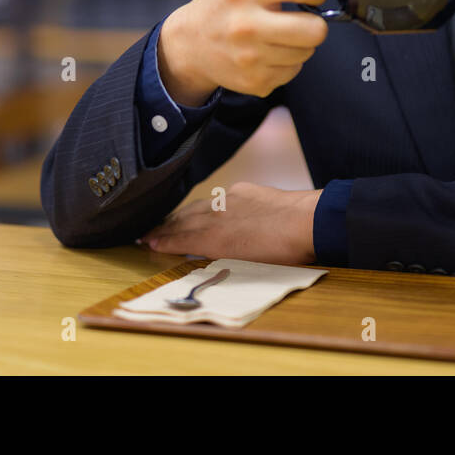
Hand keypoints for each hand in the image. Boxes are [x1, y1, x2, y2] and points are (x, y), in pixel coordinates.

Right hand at [141, 182, 322, 264]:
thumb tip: (203, 252)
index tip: (147, 243)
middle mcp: (217, 216)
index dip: (163, 241)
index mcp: (216, 237)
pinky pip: (215, 198)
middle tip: (146, 232)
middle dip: (164, 228)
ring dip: (180, 216)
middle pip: (184, 221)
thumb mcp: (247, 264)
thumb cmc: (284, 251)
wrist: (308, 220)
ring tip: (167, 221)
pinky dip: (203, 205)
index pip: (182, 239)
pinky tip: (202, 207)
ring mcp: (230, 201)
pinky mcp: (244, 191)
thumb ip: (220, 256)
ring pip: (197, 208)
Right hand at [157, 0, 330, 105]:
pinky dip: (288, 60)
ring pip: (308, 51)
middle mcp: (245, 25)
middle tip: (297, 15)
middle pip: (316, 30)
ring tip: (279, 31)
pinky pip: (295, 70)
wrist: (192, 42)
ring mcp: (250, 58)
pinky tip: (269, 50)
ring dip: (300, 41)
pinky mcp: (255, 82)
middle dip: (314, 20)